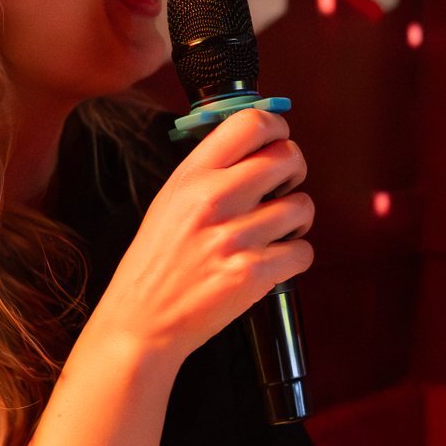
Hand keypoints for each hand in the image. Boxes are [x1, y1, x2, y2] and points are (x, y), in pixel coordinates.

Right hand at [90, 109, 313, 365]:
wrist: (142, 322)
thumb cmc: (156, 263)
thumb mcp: (170, 201)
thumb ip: (210, 171)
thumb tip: (256, 147)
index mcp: (192, 175)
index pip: (250, 123)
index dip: (277, 128)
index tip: (279, 141)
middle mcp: (214, 198)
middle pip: (288, 156)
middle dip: (294, 171)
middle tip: (283, 189)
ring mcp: (235, 236)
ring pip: (303, 205)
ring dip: (297, 220)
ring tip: (276, 232)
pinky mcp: (253, 273)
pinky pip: (303, 251)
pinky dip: (295, 258)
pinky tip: (273, 262)